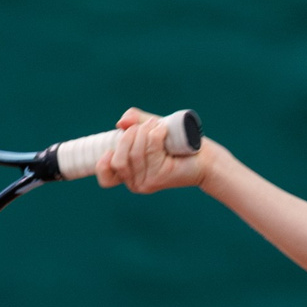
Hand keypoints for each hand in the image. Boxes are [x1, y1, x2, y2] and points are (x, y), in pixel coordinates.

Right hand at [95, 109, 213, 193]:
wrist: (203, 157)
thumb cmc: (176, 144)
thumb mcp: (150, 129)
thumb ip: (134, 123)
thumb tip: (120, 123)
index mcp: (129, 174)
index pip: (106, 178)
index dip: (103, 164)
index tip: (111, 149)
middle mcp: (135, 183)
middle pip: (118, 160)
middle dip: (129, 137)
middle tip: (146, 125)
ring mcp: (146, 182)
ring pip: (134, 154)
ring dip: (144, 132)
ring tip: (157, 124)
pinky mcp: (159, 177)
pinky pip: (150, 151)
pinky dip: (155, 135)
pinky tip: (162, 129)